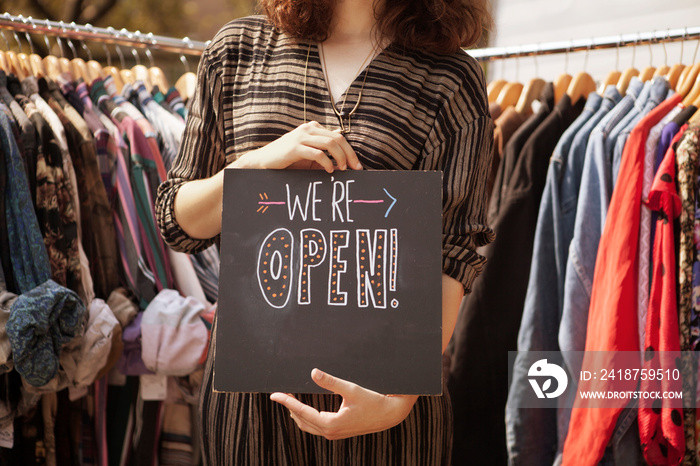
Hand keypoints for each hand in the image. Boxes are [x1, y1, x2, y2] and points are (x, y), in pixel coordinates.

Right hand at [234, 121, 362, 172]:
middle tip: (355, 169)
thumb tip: (343, 155)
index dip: (350, 151)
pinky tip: (329, 170)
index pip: (338, 136)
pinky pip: (317, 153)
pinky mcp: (295, 147)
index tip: (357, 166)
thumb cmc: (287, 160)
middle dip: (350, 154)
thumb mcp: (309, 155)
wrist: (263, 162)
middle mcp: (308, 129)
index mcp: (313, 128)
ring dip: (340, 158)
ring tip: (342, 170)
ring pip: (330, 143)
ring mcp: (301, 136)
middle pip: (338, 138)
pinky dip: (327, 163)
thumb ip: (324, 151)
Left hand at [270, 369, 417, 439]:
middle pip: (302, 420)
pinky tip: (305, 409)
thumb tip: (312, 373)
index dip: (287, 402)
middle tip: (280, 393)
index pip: (302, 412)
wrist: (390, 414)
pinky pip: (316, 427)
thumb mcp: (351, 389)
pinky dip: (306, 418)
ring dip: (297, 413)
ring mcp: (334, 434)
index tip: (275, 395)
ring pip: (308, 426)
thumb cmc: (373, 401)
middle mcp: (330, 432)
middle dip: (289, 407)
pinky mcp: (338, 432)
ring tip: (289, 399)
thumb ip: (330, 381)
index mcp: (331, 424)